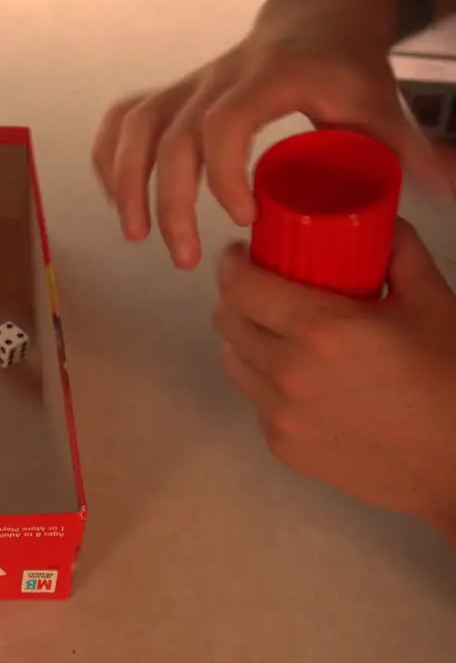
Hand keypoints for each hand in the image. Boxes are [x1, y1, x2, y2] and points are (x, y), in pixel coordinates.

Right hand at [92, 0, 446, 269]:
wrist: (315, 21)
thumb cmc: (343, 68)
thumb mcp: (378, 104)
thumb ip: (403, 149)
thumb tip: (444, 188)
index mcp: (267, 80)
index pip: (223, 123)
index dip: (222, 174)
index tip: (243, 219)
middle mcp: (216, 79)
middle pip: (168, 137)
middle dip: (168, 202)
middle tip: (182, 255)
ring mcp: (187, 86)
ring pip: (135, 128)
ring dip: (125, 184)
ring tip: (135, 234)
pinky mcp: (170, 95)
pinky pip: (122, 122)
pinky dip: (110, 160)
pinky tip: (116, 198)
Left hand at [213, 219, 455, 539]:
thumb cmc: (452, 378)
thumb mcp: (432, 300)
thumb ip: (398, 249)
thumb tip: (377, 217)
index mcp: (321, 329)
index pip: (241, 287)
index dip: (233, 265)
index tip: (241, 255)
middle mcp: (288, 372)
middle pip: (228, 322)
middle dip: (236, 299)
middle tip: (258, 289)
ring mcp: (280, 414)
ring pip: (233, 362)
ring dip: (244, 339)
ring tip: (272, 330)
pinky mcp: (283, 446)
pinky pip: (255, 400)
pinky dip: (265, 381)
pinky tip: (295, 375)